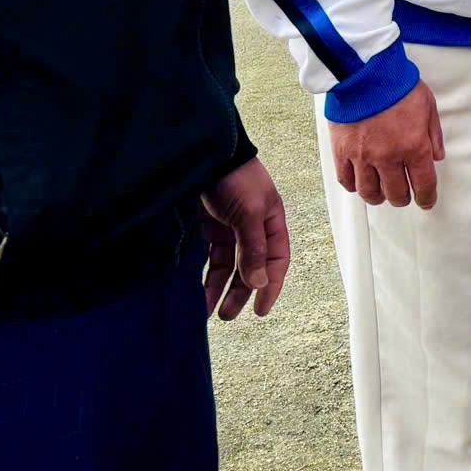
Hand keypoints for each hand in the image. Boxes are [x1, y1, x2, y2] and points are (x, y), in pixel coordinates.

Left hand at [199, 158, 290, 319]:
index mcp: (270, 222)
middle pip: (249, 268)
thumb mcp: (249, 212)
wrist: (204, 155)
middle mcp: (251, 228)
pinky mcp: (206, 228)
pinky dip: (202, 275)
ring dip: (218, 288)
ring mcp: (228, 228)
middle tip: (227, 315)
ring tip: (206, 311)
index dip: (271, 286)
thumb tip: (261, 282)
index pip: (276, 260)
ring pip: (225, 266)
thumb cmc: (234, 177)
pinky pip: (206, 259)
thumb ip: (254, 248)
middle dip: (239, 293)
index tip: (260, 310)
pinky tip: (194, 291)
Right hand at [329, 80, 443, 209]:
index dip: (426, 198)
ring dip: (379, 197)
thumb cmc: (397, 85)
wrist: (364, 71)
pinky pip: (346, 180)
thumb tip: (436, 157)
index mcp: (413, 146)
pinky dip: (354, 186)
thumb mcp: (428, 105)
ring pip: (369, 193)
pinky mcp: (341, 151)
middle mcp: (388, 157)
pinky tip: (360, 182)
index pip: (423, 184)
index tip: (427, 201)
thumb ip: (433, 134)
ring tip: (382, 192)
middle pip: (396, 194)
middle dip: (403, 198)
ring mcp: (362, 156)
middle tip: (404, 195)